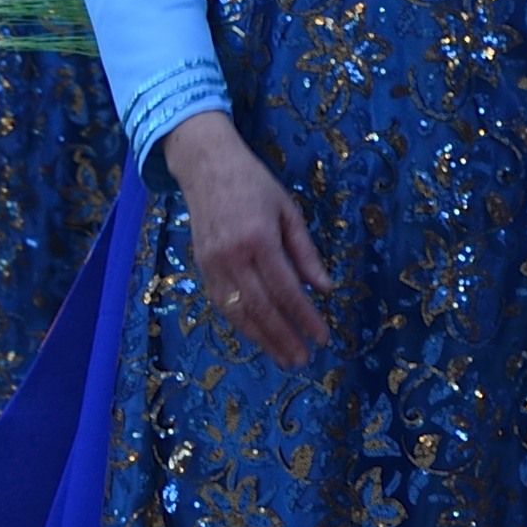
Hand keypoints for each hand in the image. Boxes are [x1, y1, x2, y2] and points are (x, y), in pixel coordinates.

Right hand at [162, 117, 329, 366]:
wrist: (206, 167)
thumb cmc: (254, 185)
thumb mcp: (289, 211)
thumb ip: (305, 253)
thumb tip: (325, 289)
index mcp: (259, 239)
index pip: (287, 289)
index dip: (305, 317)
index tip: (322, 337)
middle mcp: (233, 256)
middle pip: (261, 308)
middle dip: (284, 337)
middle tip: (303, 359)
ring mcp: (213, 264)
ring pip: (239, 312)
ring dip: (262, 339)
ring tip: (284, 358)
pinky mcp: (201, 268)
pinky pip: (223, 304)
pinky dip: (241, 324)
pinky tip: (258, 337)